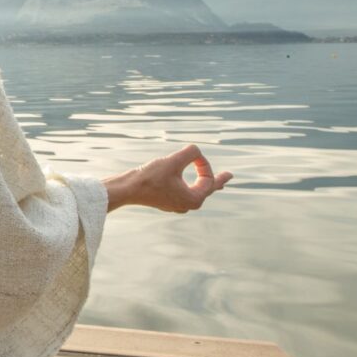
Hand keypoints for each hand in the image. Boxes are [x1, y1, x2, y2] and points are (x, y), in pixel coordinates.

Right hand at [104, 144, 232, 213]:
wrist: (127, 189)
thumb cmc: (150, 177)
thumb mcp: (173, 161)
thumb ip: (191, 152)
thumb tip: (196, 151)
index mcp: (194, 199)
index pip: (208, 178)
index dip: (203, 163)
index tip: (193, 154)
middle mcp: (187, 205)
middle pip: (207, 189)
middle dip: (217, 181)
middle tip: (229, 176)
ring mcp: (176, 205)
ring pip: (196, 192)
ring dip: (204, 184)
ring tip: (215, 183)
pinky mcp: (166, 201)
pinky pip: (185, 193)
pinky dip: (191, 186)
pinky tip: (190, 187)